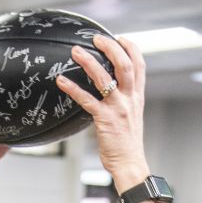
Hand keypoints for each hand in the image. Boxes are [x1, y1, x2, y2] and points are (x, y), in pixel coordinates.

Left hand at [55, 35, 150, 192]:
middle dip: (110, 47)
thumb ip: (125, 101)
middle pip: (125, 64)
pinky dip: (73, 88)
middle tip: (96, 38)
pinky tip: (62, 81)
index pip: (139, 65)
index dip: (131, 48)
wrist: (130, 164)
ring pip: (105, 78)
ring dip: (90, 62)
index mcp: (137, 97)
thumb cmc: (127, 144)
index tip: (120, 38)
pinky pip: (87, 100)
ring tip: (76, 52)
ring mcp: (118, 108)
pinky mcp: (105, 119)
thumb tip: (111, 90)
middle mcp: (130, 99)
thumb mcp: (131, 117)